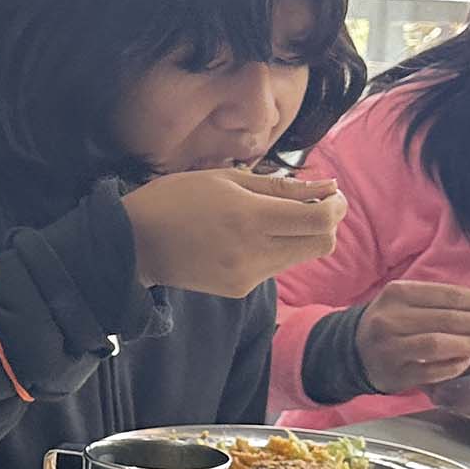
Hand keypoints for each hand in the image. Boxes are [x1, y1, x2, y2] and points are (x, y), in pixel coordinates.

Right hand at [123, 170, 346, 297]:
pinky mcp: (239, 289)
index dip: (336, 206)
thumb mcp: (227, 178)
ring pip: (299, 256)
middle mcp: (253, 252)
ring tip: (269, 218)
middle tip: (311, 205)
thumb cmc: (176, 199)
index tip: (330, 194)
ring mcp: (247, 276)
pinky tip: (243, 237)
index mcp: (250, 217)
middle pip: (322, 244)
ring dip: (298, 236)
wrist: (133, 243)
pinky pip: (273, 267)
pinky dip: (272, 249)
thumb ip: (282, 186)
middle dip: (326, 223)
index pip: (321, 221)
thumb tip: (328, 188)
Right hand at [352, 280, 469, 391]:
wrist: (352, 351)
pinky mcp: (393, 374)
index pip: (449, 295)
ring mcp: (390, 348)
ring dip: (468, 344)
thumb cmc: (392, 323)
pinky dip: (453, 366)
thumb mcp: (409, 303)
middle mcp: (390, 319)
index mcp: (398, 294)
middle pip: (447, 319)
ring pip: (437, 344)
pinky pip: (431, 371)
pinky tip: (465, 362)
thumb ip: (444, 305)